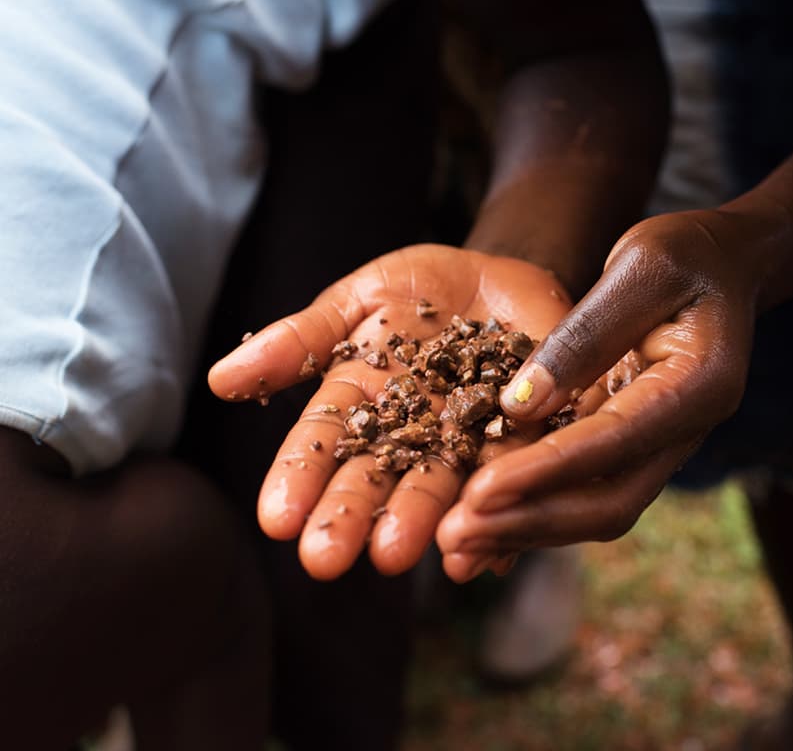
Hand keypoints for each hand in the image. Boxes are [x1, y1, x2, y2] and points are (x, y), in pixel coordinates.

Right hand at [208, 244, 570, 579]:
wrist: (500, 276)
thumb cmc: (419, 290)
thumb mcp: (355, 301)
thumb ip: (299, 342)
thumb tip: (220, 380)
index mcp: (364, 403)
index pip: (325, 443)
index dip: (300, 479)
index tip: (274, 520)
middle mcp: (413, 434)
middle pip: (379, 476)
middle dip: (351, 517)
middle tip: (325, 560)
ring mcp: (470, 438)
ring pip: (444, 483)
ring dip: (421, 521)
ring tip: (396, 554)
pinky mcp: (528, 437)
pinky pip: (515, 474)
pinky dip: (499, 512)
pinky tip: (484, 550)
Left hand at [435, 210, 759, 581]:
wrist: (723, 265)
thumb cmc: (685, 254)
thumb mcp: (639, 269)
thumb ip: (585, 336)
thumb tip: (519, 405)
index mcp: (698, 385)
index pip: (615, 441)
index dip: (545, 471)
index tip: (478, 491)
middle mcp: (684, 430)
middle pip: (610, 502)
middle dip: (529, 521)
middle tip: (454, 538)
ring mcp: (661, 445)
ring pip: (596, 509)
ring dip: (525, 529)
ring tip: (455, 545)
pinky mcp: (634, 445)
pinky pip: (585, 490)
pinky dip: (535, 509)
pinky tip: (485, 522)